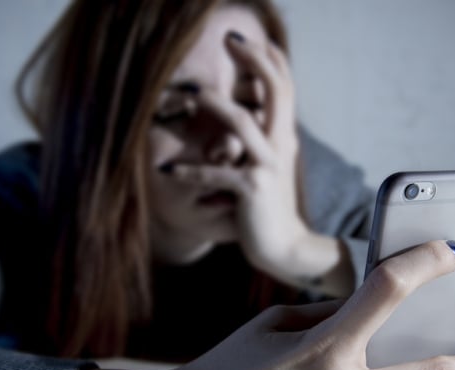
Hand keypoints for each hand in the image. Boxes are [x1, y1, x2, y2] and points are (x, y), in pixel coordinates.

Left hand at [170, 35, 352, 292]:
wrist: (286, 247)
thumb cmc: (271, 207)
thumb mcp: (271, 167)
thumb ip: (263, 139)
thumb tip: (252, 112)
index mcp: (285, 137)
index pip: (284, 88)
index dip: (269, 58)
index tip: (244, 38)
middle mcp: (281, 145)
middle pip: (276, 90)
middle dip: (254, 60)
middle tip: (229, 38)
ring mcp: (268, 166)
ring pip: (244, 124)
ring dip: (218, 106)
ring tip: (195, 95)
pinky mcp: (251, 189)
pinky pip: (215, 173)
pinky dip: (190, 172)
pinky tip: (168, 173)